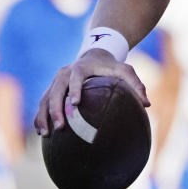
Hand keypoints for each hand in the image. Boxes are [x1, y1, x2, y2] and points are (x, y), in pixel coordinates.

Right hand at [33, 49, 149, 135]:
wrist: (94, 55)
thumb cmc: (112, 66)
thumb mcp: (126, 71)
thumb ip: (136, 85)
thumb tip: (147, 105)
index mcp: (81, 67)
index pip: (76, 78)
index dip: (75, 89)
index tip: (75, 103)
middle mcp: (64, 73)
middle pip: (56, 90)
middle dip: (56, 109)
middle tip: (61, 126)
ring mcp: (56, 82)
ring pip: (45, 98)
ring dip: (44, 116)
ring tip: (46, 134)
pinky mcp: (51, 89)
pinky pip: (43, 103)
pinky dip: (40, 117)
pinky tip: (42, 133)